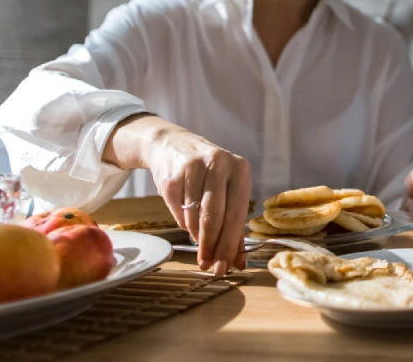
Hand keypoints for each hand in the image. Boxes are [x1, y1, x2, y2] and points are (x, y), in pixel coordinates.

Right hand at [105, 115, 250, 274]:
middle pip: (214, 217)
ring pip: (194, 216)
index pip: (236, 215)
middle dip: (211, 246)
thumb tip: (237, 263)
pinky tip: (186, 218)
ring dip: (195, 236)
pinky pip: (178, 211)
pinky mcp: (172, 175)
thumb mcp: (227, 191)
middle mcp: (219, 164)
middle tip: (208, 266)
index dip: (228, 245)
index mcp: (240, 169)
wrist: (172, 146)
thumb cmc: (208, 175)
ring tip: (197, 240)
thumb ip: (234, 228)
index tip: (224, 267)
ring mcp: (193, 168)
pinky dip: (182, 222)